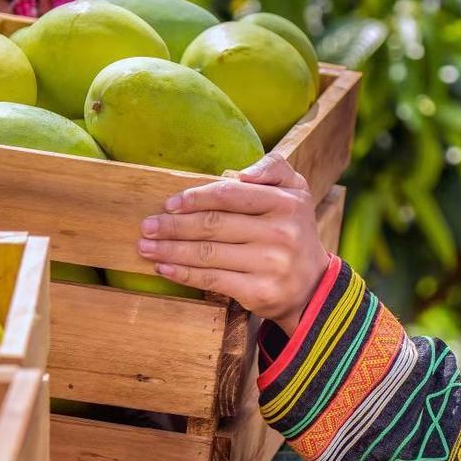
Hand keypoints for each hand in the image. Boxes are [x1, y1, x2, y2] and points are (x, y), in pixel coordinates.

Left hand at [137, 154, 330, 334]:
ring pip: (208, 254)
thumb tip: (239, 173)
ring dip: (170, 250)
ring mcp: (271, 264)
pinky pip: (212, 280)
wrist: (313, 286)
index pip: (229, 195)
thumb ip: (273, 169)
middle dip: (174, 226)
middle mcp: (281, 233)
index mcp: (286, 202)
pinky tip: (164, 268)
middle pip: (214, 225)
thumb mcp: (296, 191)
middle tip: (147, 227)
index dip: (195, 198)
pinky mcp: (260, 292)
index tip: (170, 203)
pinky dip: (183, 274)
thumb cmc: (293, 230)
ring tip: (146, 247)